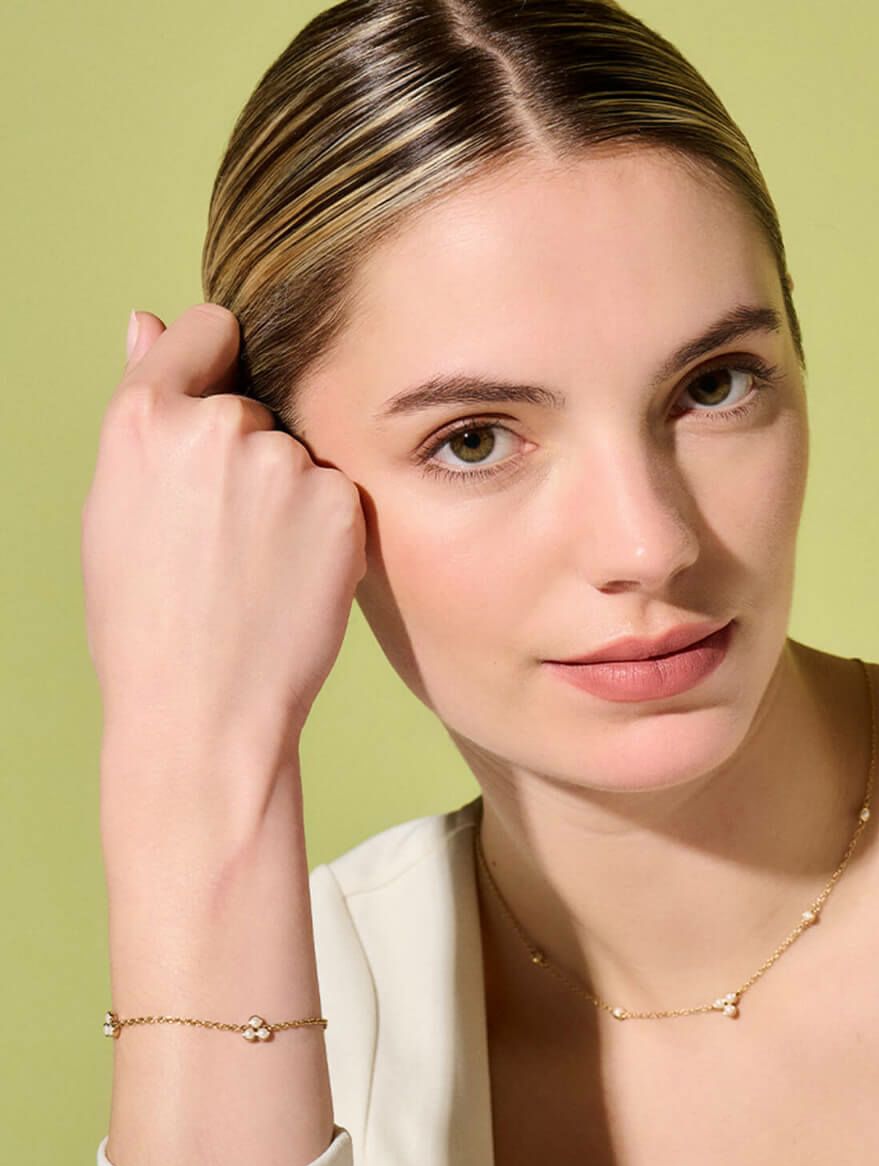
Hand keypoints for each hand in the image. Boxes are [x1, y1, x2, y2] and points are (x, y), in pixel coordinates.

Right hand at [81, 303, 366, 751]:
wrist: (202, 704)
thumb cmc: (143, 618)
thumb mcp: (114, 505)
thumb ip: (143, 407)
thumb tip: (146, 322)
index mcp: (145, 416)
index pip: (206, 331)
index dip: (215, 359)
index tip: (220, 392)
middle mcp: (219, 424)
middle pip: (253, 407)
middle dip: (245, 453)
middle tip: (221, 534)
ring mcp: (286, 462)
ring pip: (297, 455)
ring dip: (287, 492)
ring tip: (254, 564)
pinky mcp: (340, 501)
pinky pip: (336, 493)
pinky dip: (324, 526)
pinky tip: (292, 576)